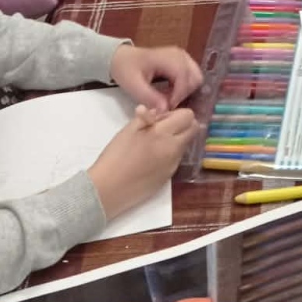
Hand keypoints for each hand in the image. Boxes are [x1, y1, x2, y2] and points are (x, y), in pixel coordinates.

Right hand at [87, 105, 199, 219]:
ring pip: (185, 145)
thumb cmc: (114, 157)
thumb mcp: (127, 131)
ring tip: (153, 145)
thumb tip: (157, 112)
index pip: (188, 116)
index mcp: (162, 134)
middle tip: (162, 129)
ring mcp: (173, 164)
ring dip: (176, 140)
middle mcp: (173, 149)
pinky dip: (169, 154)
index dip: (176, 114)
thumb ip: (145, 118)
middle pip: (193, 129)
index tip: (162, 119)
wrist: (108, 189)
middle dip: (182, 125)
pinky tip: (150, 160)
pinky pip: (176, 159)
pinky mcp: (169, 177)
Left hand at [111, 43, 203, 109]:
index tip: (168, 108)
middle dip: (185, 94)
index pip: (185, 77)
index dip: (179, 95)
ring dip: (185, 92)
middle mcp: (180, 56)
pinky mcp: (182, 62)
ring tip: (168, 99)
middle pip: (195, 78)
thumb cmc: (126, 69)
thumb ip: (150, 97)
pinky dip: (184, 88)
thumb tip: (165, 110)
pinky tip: (170, 93)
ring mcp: (183, 58)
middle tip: (168, 104)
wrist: (122, 58)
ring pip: (196, 79)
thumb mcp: (133, 85)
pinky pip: (191, 78)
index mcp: (169, 58)